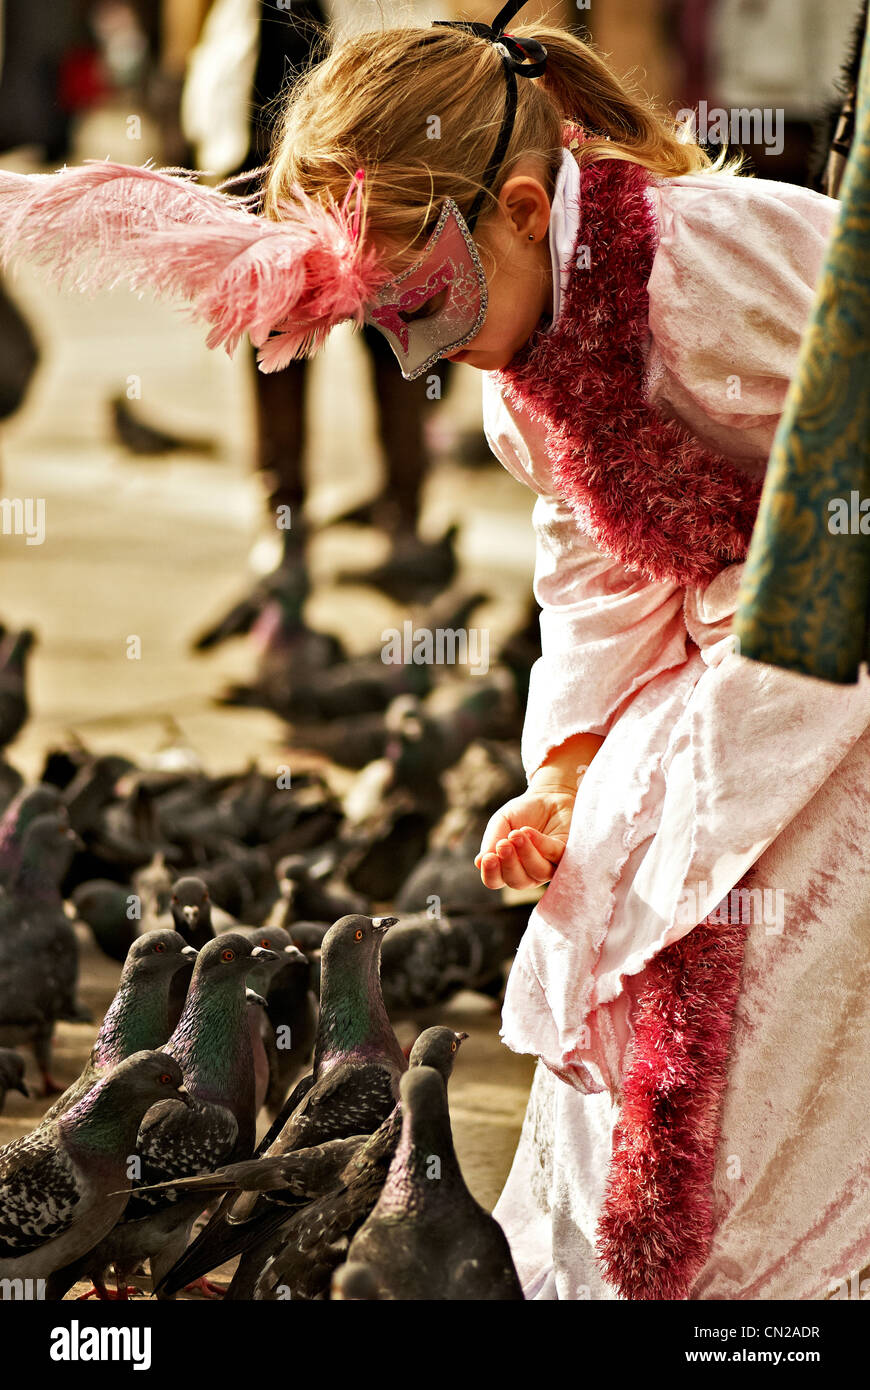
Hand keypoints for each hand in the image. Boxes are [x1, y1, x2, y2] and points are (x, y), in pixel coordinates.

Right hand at [475, 773, 577, 889]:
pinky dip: (540, 845)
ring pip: (538, 873)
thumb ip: (491, 840)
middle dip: (509, 865)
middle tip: (502, 845)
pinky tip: (528, 832)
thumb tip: (479, 862)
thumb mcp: (501, 822)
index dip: (490, 874)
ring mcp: (549, 866)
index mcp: (508, 867)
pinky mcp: (566, 855)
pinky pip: (554, 856)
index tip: (487, 858)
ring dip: (525, 855)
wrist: (548, 795)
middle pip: (517, 882)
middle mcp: (529, 872)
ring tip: (516, 834)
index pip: (496, 881)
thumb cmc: (523, 813)